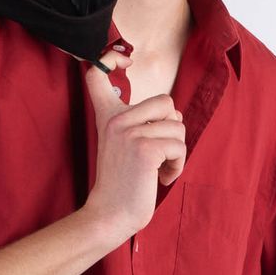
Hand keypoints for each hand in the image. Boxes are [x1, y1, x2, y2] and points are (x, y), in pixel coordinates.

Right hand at [82, 55, 185, 239]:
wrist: (109, 216)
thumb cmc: (121, 185)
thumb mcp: (121, 146)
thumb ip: (138, 123)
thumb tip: (173, 113)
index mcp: (107, 116)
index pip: (96, 74)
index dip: (110, 58)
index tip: (124, 61)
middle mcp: (116, 119)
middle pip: (167, 102)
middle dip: (173, 129)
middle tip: (160, 152)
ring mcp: (129, 133)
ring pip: (178, 126)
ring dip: (177, 152)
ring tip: (160, 169)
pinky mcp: (145, 149)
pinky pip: (179, 146)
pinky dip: (177, 165)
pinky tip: (162, 177)